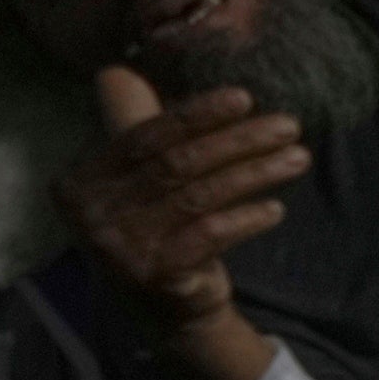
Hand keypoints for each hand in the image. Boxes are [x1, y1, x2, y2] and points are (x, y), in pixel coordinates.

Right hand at [54, 61, 306, 352]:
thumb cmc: (156, 228)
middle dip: (239, 140)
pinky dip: (246, 218)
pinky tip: (276, 208)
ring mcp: (119, 249)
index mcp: (80, 181)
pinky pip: (208, 235)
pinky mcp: (152, 277)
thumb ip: (134, 128)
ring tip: (298, 158)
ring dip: (255, 172)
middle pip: (176, 164)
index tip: (245, 97)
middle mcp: (91, 215)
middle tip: (289, 125)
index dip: (196, 114)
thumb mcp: (138, 179)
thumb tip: (117, 68)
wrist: (163, 311)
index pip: (144, 136)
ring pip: (198, 196)